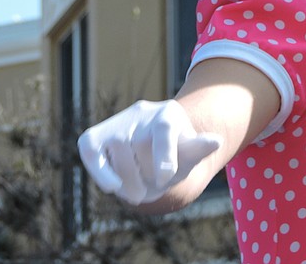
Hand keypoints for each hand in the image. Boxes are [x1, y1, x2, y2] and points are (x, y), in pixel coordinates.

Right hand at [77, 99, 221, 204]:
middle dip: (147, 173)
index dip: (164, 153)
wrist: (155, 158)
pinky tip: (113, 188)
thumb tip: (215, 141)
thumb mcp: (190, 155)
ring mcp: (118, 123)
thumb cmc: (176, 157)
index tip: (166, 177)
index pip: (164, 128)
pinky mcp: (96, 136)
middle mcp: (142, 112)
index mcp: (169, 113)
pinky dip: (99, 171)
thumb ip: (198, 149)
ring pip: (118, 147)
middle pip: (141, 143)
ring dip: (128, 179)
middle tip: (154, 189)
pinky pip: (90, 149)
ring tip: (138, 194)